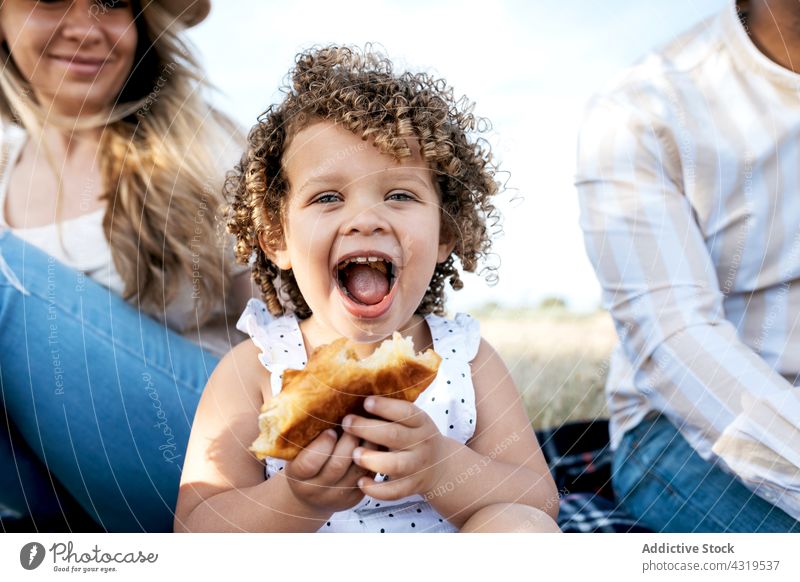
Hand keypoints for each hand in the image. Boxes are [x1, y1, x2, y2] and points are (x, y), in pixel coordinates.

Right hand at [283, 429, 371, 514]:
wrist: (310, 495)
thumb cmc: (305, 462)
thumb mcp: (298, 451)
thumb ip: (308, 436)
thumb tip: (325, 405)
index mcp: (297, 476)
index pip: (309, 463)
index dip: (322, 444)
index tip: (330, 430)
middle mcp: (315, 490)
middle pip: (337, 466)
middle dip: (348, 441)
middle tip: (354, 423)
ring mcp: (337, 497)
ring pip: (357, 470)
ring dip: (366, 447)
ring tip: (369, 428)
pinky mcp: (355, 497)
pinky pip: (368, 476)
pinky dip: (374, 457)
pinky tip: (376, 441)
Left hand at [341, 396, 455, 500]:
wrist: (441, 465)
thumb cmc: (414, 435)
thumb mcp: (413, 420)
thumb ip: (392, 411)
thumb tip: (356, 391)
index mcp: (421, 422)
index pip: (405, 412)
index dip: (385, 406)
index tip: (365, 401)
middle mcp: (421, 443)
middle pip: (394, 436)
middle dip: (368, 429)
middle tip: (346, 423)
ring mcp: (417, 466)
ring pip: (395, 465)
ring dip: (372, 459)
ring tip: (353, 454)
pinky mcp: (411, 486)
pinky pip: (394, 491)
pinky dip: (376, 490)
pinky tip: (360, 482)